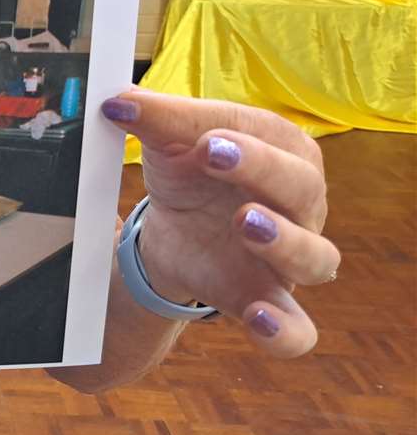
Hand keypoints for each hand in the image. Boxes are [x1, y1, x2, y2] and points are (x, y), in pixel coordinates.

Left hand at [104, 89, 336, 357]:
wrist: (173, 230)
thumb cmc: (189, 174)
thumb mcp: (169, 141)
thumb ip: (154, 120)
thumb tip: (117, 103)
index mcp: (282, 148)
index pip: (269, 136)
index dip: (239, 136)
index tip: (202, 139)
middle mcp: (301, 202)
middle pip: (302, 187)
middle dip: (261, 170)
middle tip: (214, 156)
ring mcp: (293, 255)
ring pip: (316, 256)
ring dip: (284, 240)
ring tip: (244, 223)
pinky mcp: (272, 301)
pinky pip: (299, 329)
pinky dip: (286, 331)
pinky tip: (260, 320)